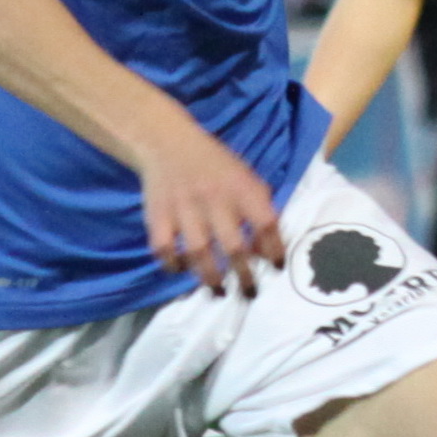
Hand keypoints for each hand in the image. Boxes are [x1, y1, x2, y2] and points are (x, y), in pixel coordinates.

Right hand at [138, 123, 285, 294]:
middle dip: (244, 275)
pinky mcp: (158, 214)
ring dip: (210, 277)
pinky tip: (181, 270)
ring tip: (218, 292)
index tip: (277, 268)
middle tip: (250, 293)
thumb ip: (259, 210)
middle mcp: (215, 200)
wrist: (169, 143)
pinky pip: (164, 247)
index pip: (266, 223)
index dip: (275, 248)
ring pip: (199, 252)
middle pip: (233, 246)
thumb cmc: (217, 167)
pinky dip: (172, 263)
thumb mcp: (246, 178)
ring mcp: (184, 208)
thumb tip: (265, 252)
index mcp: (242, 189)